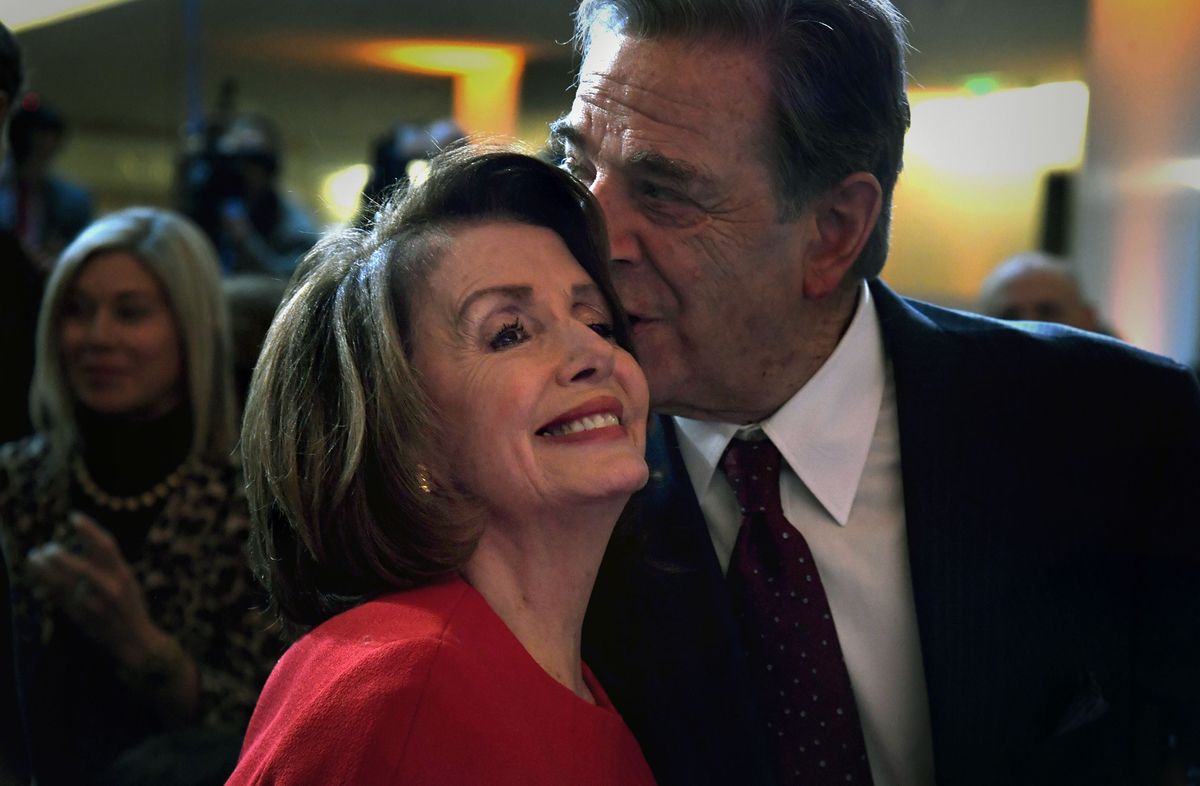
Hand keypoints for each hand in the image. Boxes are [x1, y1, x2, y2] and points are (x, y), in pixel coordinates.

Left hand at [26, 512, 161, 666]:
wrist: (133, 638)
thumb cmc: (128, 604)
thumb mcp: (127, 580)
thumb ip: (109, 564)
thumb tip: (86, 541)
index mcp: (122, 573)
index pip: (106, 546)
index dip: (89, 529)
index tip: (73, 517)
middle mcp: (109, 587)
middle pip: (81, 567)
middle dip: (61, 556)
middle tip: (47, 547)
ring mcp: (94, 603)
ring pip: (65, 584)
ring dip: (45, 570)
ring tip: (33, 559)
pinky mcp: (81, 616)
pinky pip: (59, 599)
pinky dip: (46, 588)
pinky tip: (37, 581)